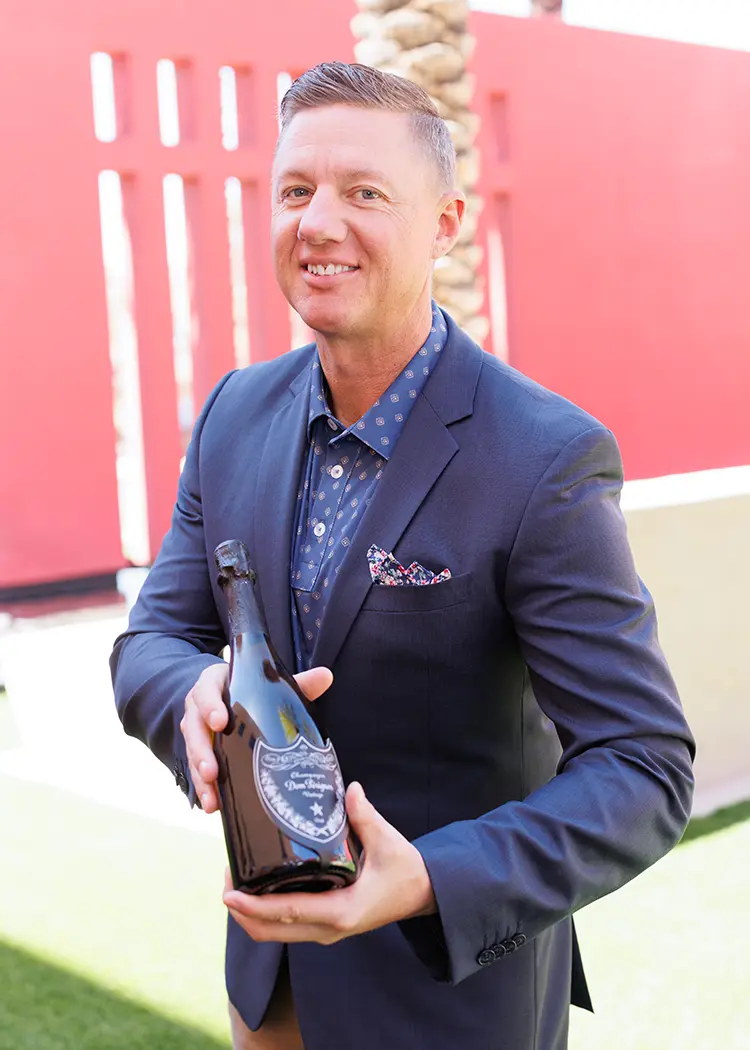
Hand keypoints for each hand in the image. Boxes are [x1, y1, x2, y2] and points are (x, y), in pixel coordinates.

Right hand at [179, 663, 333, 812]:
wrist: (225, 702)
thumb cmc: (251, 693)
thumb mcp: (267, 686)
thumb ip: (296, 683)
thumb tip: (326, 676)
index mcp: (214, 684)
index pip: (206, 690)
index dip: (210, 705)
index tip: (219, 722)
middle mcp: (199, 707)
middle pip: (192, 726)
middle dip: (201, 750)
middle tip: (212, 770)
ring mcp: (196, 732)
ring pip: (191, 752)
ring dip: (200, 775)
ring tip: (212, 795)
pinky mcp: (198, 753)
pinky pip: (195, 771)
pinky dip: (203, 789)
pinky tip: (213, 805)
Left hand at [222, 781, 436, 943]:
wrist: (421, 894)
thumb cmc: (405, 870)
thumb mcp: (388, 841)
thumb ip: (365, 816)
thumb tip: (350, 789)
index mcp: (342, 911)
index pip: (288, 913)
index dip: (254, 906)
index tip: (229, 893)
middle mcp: (328, 929)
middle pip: (270, 931)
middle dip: (241, 911)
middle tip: (226, 877)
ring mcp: (325, 931)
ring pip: (274, 933)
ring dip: (250, 914)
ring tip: (236, 878)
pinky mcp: (324, 925)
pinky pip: (286, 926)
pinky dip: (265, 912)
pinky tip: (259, 884)